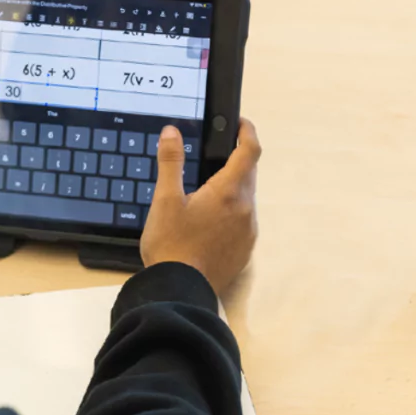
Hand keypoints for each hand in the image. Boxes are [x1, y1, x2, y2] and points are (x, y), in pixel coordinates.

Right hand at [140, 119, 260, 292]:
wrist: (181, 291)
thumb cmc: (171, 245)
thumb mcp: (165, 200)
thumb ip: (171, 162)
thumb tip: (172, 132)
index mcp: (229, 192)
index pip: (250, 150)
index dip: (247, 132)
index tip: (239, 124)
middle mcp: (246, 210)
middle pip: (249, 174)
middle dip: (236, 160)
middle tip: (214, 155)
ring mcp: (248, 233)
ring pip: (246, 200)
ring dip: (233, 190)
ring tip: (205, 193)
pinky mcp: (244, 251)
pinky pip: (243, 223)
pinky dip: (231, 214)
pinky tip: (209, 223)